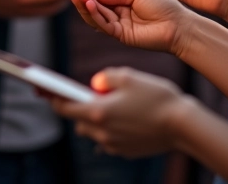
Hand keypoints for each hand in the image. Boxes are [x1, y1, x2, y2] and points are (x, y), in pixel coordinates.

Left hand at [52, 68, 184, 157]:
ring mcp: (115, 145)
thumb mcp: (127, 75)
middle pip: (78, 121)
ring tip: (108, 104)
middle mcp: (102, 132)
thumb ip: (105, 77)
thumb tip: (95, 83)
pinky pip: (109, 139)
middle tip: (83, 93)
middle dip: (77, 107)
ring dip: (94, 119)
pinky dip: (110, 128)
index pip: (65, 107)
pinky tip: (124, 116)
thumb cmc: (155, 96)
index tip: (45, 91)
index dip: (54, 98)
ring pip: (93, 132)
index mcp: (98, 112)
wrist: (182, 125)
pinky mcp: (127, 152)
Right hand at [71, 0, 189, 56]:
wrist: (178, 23)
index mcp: (124, 4)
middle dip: (84, 2)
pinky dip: (96, 15)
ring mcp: (120, 27)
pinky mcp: (122, 36)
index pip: (102, 0)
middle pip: (96, 10)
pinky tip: (90, 5)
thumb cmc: (163, 6)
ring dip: (86, 9)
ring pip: (97, 19)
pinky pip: (105, 26)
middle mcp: (120, 16)